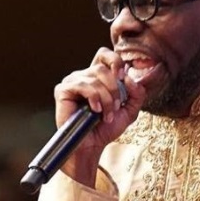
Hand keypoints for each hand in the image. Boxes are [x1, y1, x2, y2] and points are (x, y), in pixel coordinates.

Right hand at [54, 48, 145, 185]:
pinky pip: (83, 85)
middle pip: (102, 68)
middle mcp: (83, 76)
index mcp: (97, 77)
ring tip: (106, 115)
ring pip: (95, 77)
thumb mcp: (129, 111)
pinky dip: (94, 97)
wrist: (92, 146)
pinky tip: (95, 110)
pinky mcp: (63, 90)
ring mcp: (72, 82)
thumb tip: (131, 79)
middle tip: (116, 107)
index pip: (104, 55)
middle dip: (114, 89)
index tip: (123, 78)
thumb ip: (136, 94)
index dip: (115, 61)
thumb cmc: (105, 129)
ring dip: (106, 98)